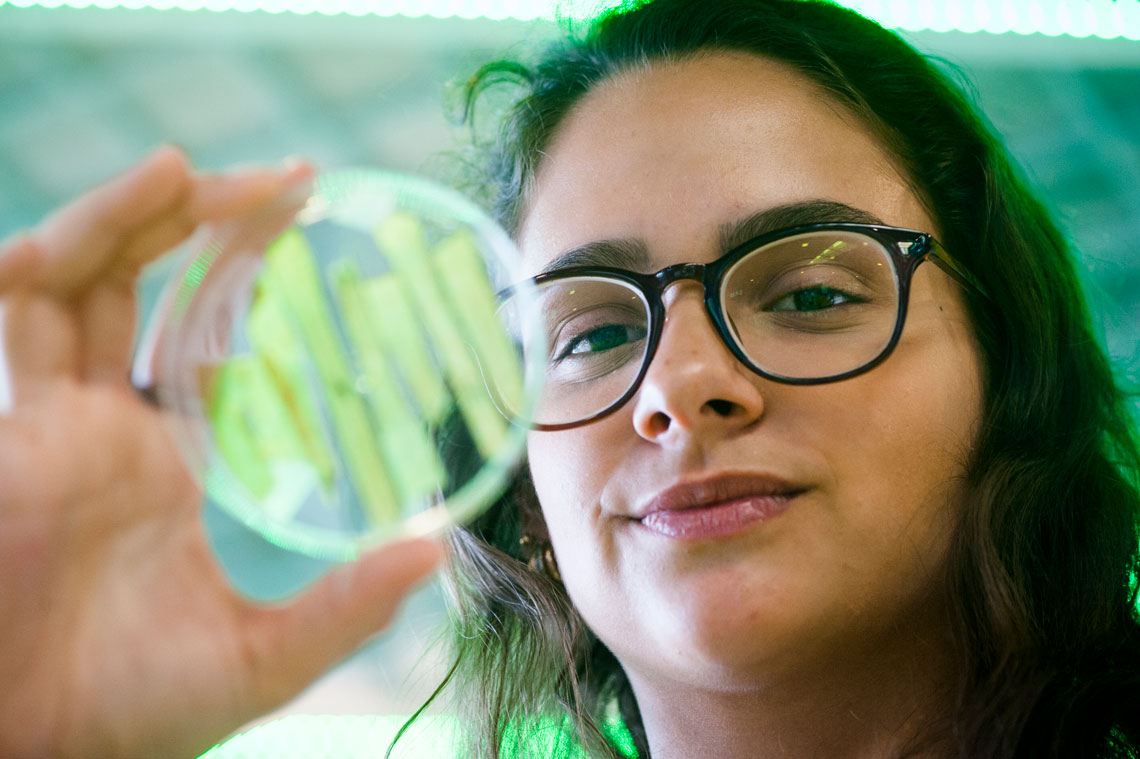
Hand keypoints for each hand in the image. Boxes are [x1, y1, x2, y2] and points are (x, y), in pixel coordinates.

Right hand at [0, 147, 442, 757]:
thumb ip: (343, 609)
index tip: (319, 230)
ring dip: (128, 215)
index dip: (250, 280)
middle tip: (291, 177)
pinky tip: (108, 220)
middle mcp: (105, 424)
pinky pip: (13, 313)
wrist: (22, 755)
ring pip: (75, 278)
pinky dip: (53, 256)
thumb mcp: (257, 657)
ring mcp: (50, 420)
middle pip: (141, 285)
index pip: (205, 337)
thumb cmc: (120, 716)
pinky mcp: (4, 431)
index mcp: (164, 459)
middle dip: (203, 222)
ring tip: (189, 168)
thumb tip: (434, 552)